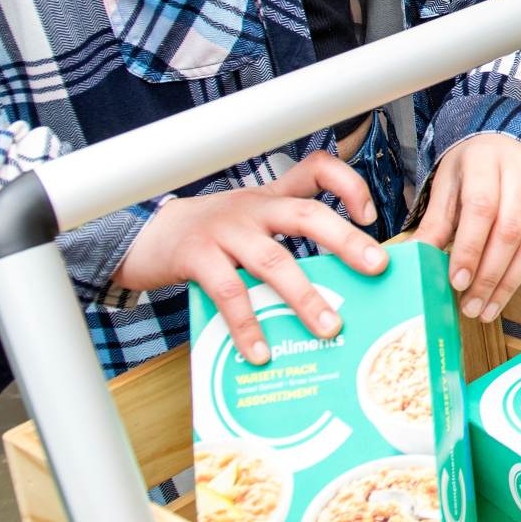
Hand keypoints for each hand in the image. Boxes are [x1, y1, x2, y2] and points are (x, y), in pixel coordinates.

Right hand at [115, 152, 385, 363]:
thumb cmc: (210, 236)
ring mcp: (225, 231)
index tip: (369, 214)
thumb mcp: (251, 223)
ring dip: (305, 296)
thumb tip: (336, 291)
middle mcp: (253, 208)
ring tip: (329, 328)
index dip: (348, 184)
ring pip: (274, 260)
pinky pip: (229, 293)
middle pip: (307, 214)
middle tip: (377, 265)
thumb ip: (286, 243)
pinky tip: (261, 352)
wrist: (144, 237)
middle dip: (345, 239)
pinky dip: (248, 325)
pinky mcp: (198, 257)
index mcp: (271, 197)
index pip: (316, 169)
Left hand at [415, 132, 520, 320]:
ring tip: (486, 309)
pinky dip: (520, 273)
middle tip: (469, 306)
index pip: (481, 208)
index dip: (470, 248)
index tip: (456, 281)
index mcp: (484, 161)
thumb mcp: (448, 181)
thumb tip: (416, 257)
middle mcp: (518, 172)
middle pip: (508, 230)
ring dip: (507, 282)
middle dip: (488, 275)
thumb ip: (436, 219)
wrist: (512, 133)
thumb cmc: (474, 160)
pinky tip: (503, 292)